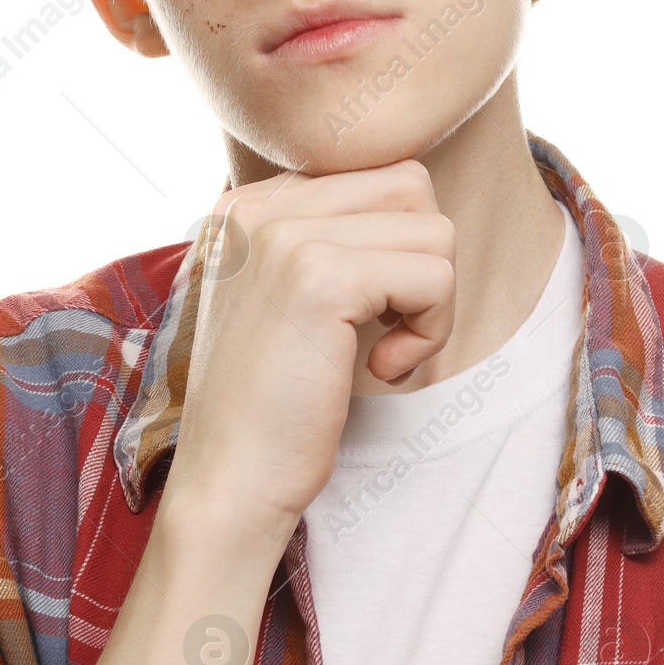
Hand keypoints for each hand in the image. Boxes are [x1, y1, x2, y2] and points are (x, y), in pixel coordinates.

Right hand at [159, 158, 456, 542]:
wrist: (228, 487)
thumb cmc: (273, 406)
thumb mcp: (289, 298)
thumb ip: (332, 239)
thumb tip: (423, 200)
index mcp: (247, 205)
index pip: (377, 176)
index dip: (397, 249)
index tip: (364, 314)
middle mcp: (259, 207)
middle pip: (410, 187)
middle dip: (424, 262)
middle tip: (388, 327)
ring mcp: (285, 236)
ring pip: (434, 231)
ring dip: (432, 302)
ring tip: (383, 352)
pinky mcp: (320, 278)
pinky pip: (435, 277)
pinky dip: (430, 332)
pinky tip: (382, 371)